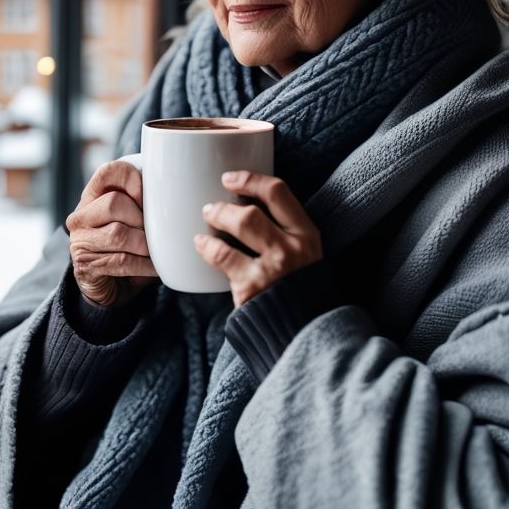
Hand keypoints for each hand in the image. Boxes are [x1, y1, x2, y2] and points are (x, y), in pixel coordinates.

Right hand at [66, 160, 157, 306]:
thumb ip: (146, 204)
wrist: (110, 287)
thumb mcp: (135, 220)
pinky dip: (145, 265)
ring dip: (145, 245)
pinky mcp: (85, 266)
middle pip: (113, 203)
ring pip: (118, 234)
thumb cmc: (129, 247)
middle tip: (154, 233)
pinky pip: (122, 261)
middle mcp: (81, 216)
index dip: (131, 179)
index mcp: (93, 197)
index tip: (147, 197)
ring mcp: (80, 241)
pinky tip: (155, 267)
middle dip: (141, 220)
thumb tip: (180, 195)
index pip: (107, 172)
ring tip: (156, 251)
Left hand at [194, 170, 321, 307]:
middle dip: (225, 205)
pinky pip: (222, 255)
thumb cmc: (297, 287)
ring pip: (240, 225)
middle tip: (211, 207)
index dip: (250, 180)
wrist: (303, 329)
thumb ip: (284, 230)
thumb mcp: (304, 254)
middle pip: (252, 210)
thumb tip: (244, 203)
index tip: (230, 178)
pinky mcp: (252, 287)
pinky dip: (207, 246)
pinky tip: (201, 244)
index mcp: (307, 234)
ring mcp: (273, 268)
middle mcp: (293, 248)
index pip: (278, 192)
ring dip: (216, 218)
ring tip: (206, 220)